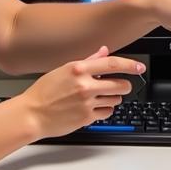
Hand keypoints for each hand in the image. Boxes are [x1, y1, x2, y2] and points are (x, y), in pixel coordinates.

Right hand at [19, 47, 144, 139]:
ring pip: (115, 100)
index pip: (113, 64)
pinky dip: (104, 110)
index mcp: (79, 69)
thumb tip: (104, 51)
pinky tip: (94, 107)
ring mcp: (86, 103)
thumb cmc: (44, 91)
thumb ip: (88, 60)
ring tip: (100, 97)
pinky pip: (106, 113)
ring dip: (113, 98)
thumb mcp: (64, 69)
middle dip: (124, 85)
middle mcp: (85, 85)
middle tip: (119, 85)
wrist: (32, 114)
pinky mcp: (86, 118)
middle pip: (121, 84)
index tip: (139, 67)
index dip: (130, 65)